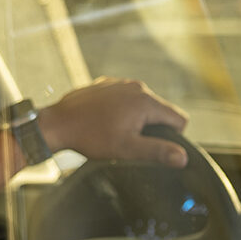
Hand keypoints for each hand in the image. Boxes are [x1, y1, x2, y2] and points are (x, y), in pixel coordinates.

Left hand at [36, 76, 189, 166]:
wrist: (58, 124)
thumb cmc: (91, 137)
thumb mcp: (127, 149)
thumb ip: (158, 151)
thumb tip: (183, 157)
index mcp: (146, 101)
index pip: (179, 119)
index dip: (173, 137)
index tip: (153, 147)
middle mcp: (136, 87)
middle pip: (161, 111)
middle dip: (152, 128)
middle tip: (131, 142)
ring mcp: (120, 83)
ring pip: (142, 104)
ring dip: (137, 119)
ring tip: (116, 132)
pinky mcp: (106, 84)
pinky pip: (125, 98)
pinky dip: (121, 110)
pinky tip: (105, 121)